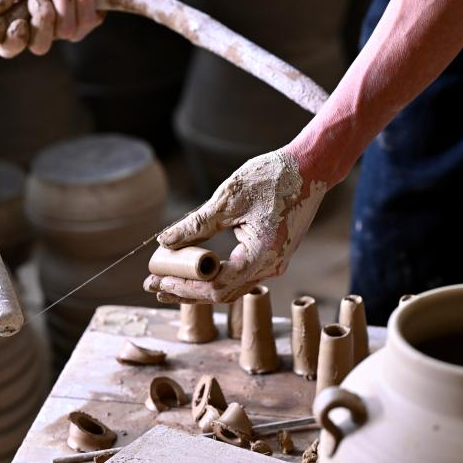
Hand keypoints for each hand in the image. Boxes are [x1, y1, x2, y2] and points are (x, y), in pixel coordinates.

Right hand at [0, 0, 115, 57]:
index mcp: (17, 14)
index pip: (9, 46)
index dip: (12, 42)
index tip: (18, 24)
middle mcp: (41, 26)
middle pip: (39, 47)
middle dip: (42, 17)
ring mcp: (66, 27)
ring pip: (65, 31)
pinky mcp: (88, 22)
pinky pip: (85, 22)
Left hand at [144, 150, 328, 303]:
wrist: (310, 169)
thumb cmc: (273, 178)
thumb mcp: (229, 198)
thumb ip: (197, 224)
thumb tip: (165, 241)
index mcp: (262, 255)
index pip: (216, 285)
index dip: (184, 287)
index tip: (158, 280)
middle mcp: (271, 267)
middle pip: (222, 293)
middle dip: (185, 291)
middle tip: (152, 286)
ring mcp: (273, 264)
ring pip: (230, 288)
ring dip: (198, 287)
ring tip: (166, 282)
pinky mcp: (271, 256)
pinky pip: (239, 275)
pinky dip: (214, 277)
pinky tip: (192, 271)